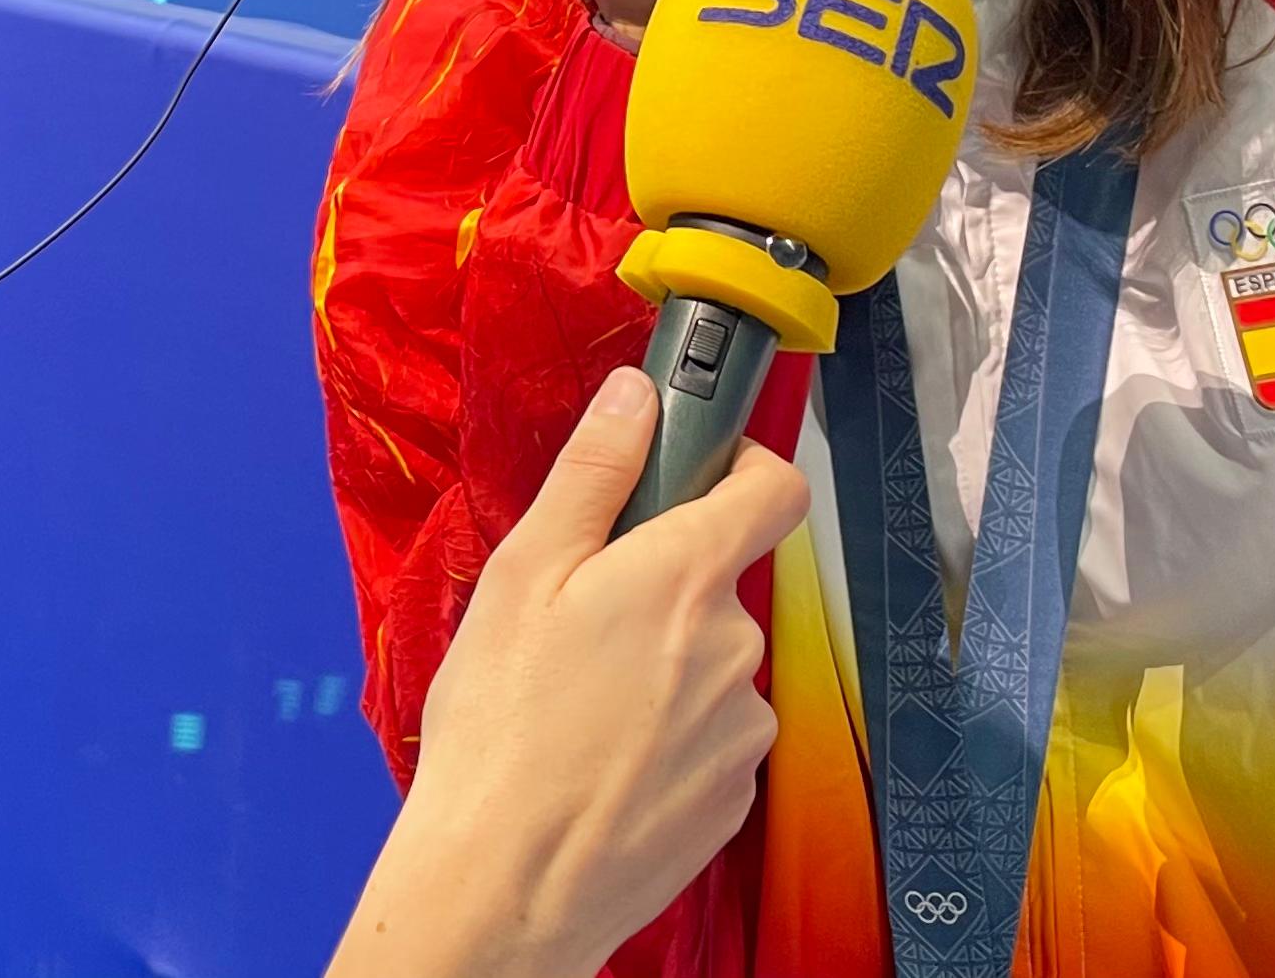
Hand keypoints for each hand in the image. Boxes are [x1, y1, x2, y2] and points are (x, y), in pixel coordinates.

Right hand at [329, 370, 808, 977]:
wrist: (507, 881)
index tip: (698, 473)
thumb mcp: (524, 574)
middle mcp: (736, 646)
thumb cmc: (500, 724)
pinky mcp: (734, 798)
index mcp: (687, 576)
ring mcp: (743, 729)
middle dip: (665, 590)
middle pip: (723, 585)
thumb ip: (594, 473)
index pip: (775, 488)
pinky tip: (604, 763)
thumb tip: (639, 393)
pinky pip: (712, 742)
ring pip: (715, 668)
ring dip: (667, 672)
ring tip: (580, 708)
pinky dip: (670, 742)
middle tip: (580, 623)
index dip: (743, 466)